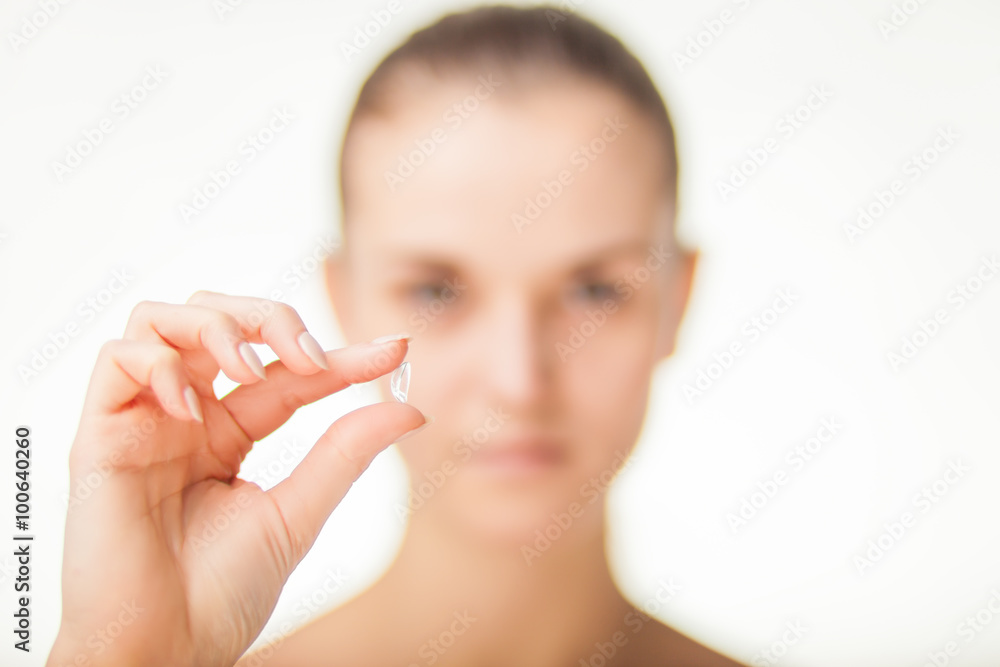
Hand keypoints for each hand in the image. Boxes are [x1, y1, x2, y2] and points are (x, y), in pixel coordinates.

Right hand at [47, 291, 424, 666]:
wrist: (165, 649)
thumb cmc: (222, 594)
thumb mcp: (297, 514)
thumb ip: (344, 454)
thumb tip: (411, 409)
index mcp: (230, 431)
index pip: (286, 372)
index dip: (341, 356)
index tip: (395, 352)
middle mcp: (187, 415)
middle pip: (219, 318)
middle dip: (269, 317)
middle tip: (308, 357)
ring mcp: (144, 420)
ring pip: (163, 320)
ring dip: (215, 325)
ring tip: (249, 368)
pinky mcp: (102, 433)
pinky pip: (116, 359)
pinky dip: (159, 362)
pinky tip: (191, 404)